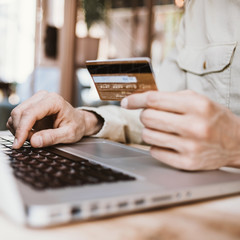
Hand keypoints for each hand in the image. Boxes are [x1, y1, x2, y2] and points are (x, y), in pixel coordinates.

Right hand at [7, 91, 102, 148]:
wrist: (78, 121)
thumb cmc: (76, 126)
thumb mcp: (69, 135)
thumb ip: (52, 138)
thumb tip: (34, 142)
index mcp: (53, 101)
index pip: (30, 113)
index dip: (22, 129)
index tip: (18, 144)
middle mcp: (42, 97)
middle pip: (19, 112)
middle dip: (19, 131)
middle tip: (26, 144)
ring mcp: (35, 100)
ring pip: (15, 114)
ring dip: (18, 129)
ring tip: (32, 138)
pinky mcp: (30, 106)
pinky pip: (17, 117)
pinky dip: (18, 128)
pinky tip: (29, 134)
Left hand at [121, 90, 239, 170]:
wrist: (237, 143)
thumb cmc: (213, 118)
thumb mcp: (198, 100)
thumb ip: (170, 98)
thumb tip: (139, 100)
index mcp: (197, 106)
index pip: (154, 100)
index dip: (136, 100)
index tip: (126, 102)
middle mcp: (194, 126)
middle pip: (148, 118)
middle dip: (146, 116)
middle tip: (154, 117)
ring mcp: (191, 147)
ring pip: (148, 135)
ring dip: (150, 131)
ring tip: (163, 130)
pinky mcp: (188, 163)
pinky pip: (155, 152)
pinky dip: (157, 146)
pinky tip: (169, 143)